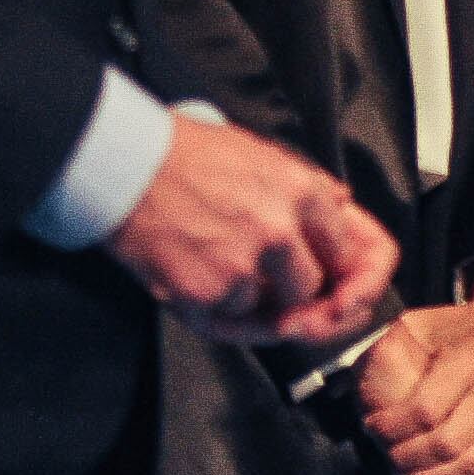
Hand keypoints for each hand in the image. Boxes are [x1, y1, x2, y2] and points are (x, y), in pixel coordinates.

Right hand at [106, 112, 398, 347]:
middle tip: (264, 275)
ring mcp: (242, 265)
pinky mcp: (204, 293)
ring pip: (271, 310)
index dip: (334, 264)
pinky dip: (216, 307)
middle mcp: (280, 230)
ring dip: (250, 298)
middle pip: (312, 286)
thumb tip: (341, 204)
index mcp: (302, 192)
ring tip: (217, 262)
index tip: (322, 271)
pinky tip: (197, 273)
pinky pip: (229, 321)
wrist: (126, 165)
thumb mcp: (261, 154)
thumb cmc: (187, 154)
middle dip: (293, 288)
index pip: (347, 248)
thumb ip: (307, 184)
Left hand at [359, 296, 473, 474]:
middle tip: (388, 454)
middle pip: (445, 444)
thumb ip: (383, 346)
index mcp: (467, 363)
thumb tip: (341, 382)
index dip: (390, 428)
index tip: (371, 427)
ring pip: (472, 465)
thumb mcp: (420, 322)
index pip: (424, 411)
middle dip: (405, 458)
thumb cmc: (461, 328)